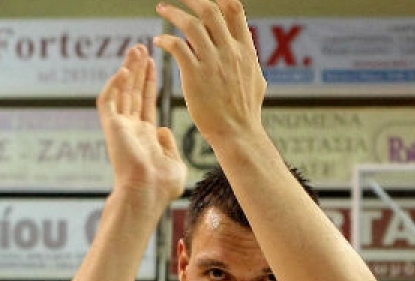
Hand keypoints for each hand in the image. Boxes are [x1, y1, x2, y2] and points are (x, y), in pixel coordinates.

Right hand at [97, 44, 185, 205]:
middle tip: (141, 48)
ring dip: (127, 71)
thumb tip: (162, 129)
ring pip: (121, 92)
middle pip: (133, 92)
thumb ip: (169, 144)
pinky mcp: (112, 128)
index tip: (153, 64)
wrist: (148, 193)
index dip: (149, 83)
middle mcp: (131, 129)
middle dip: (137, 70)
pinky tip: (124, 71)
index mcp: (145, 136)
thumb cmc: (162, 185)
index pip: (146, 102)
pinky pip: (109, 102)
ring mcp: (120, 128)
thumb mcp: (174, 163)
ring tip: (135, 51)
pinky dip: (114, 86)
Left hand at [155, 0, 265, 143]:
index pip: (235, 11)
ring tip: (162, 8)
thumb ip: (248, 60)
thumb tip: (245, 48)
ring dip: (173, 13)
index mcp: (246, 51)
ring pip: (191, 25)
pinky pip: (176, 46)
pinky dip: (165, 39)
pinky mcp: (195, 75)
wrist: (238, 133)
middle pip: (211, 11)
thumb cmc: (246, 111)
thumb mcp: (256, 79)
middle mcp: (230, 52)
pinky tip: (158, 41)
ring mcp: (213, 63)